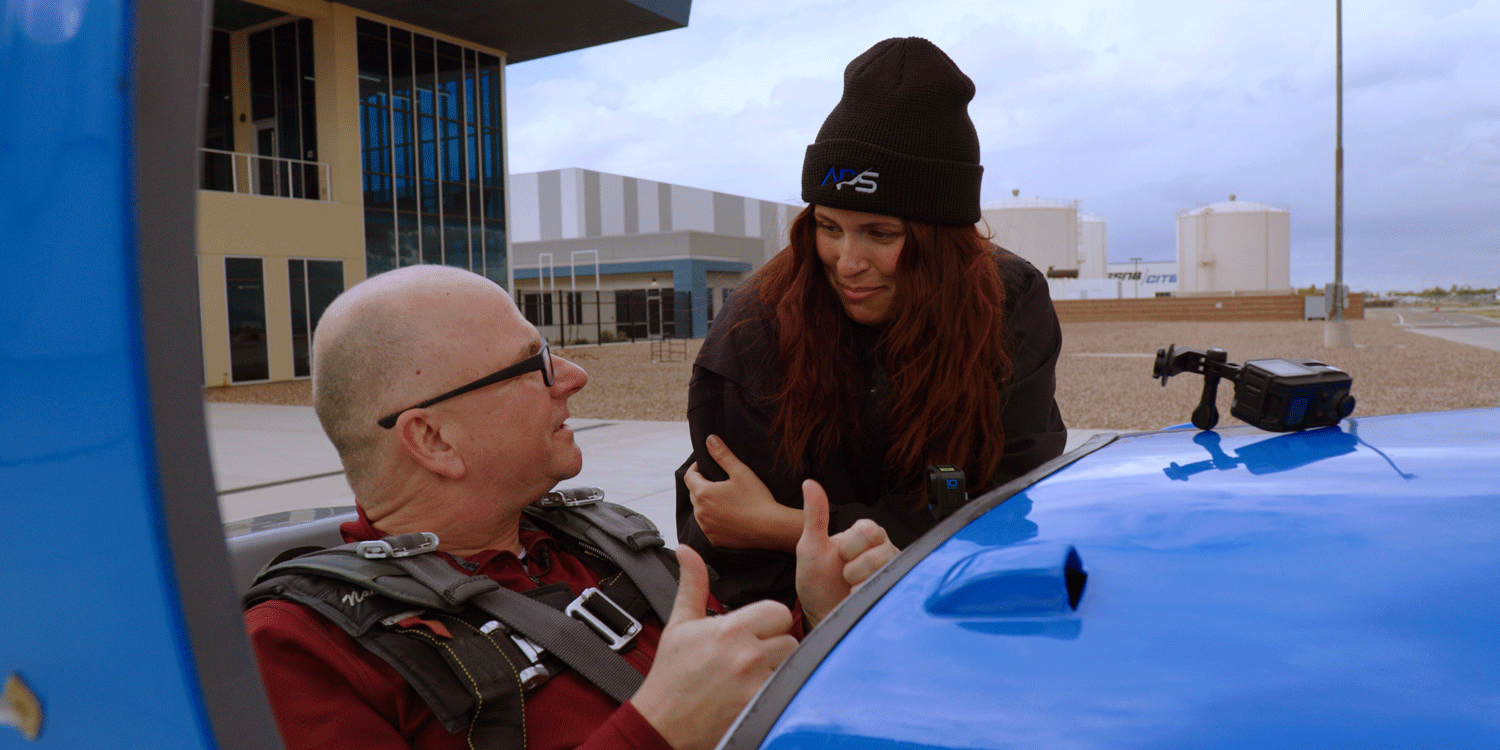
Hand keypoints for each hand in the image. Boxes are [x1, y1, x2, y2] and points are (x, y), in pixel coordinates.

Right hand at [632, 546, 797, 749]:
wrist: (662, 722)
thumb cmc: (671, 675)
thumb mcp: (680, 624)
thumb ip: (693, 584)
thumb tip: (686, 551)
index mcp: (729, 629)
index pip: (777, 611)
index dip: (768, 621)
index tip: (753, 632)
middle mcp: (745, 654)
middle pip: (789, 638)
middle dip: (773, 645)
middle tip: (751, 656)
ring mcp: (754, 682)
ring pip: (790, 664)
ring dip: (776, 668)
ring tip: (750, 675)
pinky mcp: (758, 706)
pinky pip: (785, 690)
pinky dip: (773, 690)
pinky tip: (751, 692)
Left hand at [683, 435, 801, 551]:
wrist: (770, 527)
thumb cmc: (756, 498)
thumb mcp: (740, 471)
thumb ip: (722, 454)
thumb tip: (709, 439)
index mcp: (703, 493)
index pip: (689, 477)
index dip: (695, 469)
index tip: (705, 466)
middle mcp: (700, 513)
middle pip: (694, 494)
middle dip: (701, 486)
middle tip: (717, 482)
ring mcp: (706, 528)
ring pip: (701, 511)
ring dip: (707, 504)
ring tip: (724, 499)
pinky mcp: (714, 539)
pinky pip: (709, 526)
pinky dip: (714, 520)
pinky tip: (728, 516)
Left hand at [794, 479, 898, 628]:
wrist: (820, 616)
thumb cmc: (816, 581)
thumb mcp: (810, 546)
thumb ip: (815, 515)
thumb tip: (809, 483)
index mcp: (862, 535)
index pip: (870, 529)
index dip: (852, 545)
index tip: (839, 556)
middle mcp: (880, 550)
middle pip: (882, 549)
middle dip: (857, 566)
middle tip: (844, 574)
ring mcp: (888, 572)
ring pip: (887, 570)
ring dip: (862, 582)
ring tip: (850, 587)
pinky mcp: (892, 592)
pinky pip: (892, 589)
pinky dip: (869, 595)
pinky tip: (858, 598)